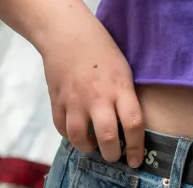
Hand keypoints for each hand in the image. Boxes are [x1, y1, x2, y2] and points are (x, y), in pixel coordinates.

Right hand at [41, 19, 144, 167]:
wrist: (67, 33)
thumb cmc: (101, 47)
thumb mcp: (123, 69)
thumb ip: (125, 95)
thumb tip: (128, 124)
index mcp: (119, 87)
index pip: (133, 124)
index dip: (136, 147)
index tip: (135, 159)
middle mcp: (97, 97)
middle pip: (107, 137)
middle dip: (112, 154)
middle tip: (114, 155)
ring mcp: (74, 100)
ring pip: (80, 138)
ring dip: (88, 148)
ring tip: (93, 145)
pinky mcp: (57, 101)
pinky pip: (62, 129)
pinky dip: (70, 136)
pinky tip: (77, 132)